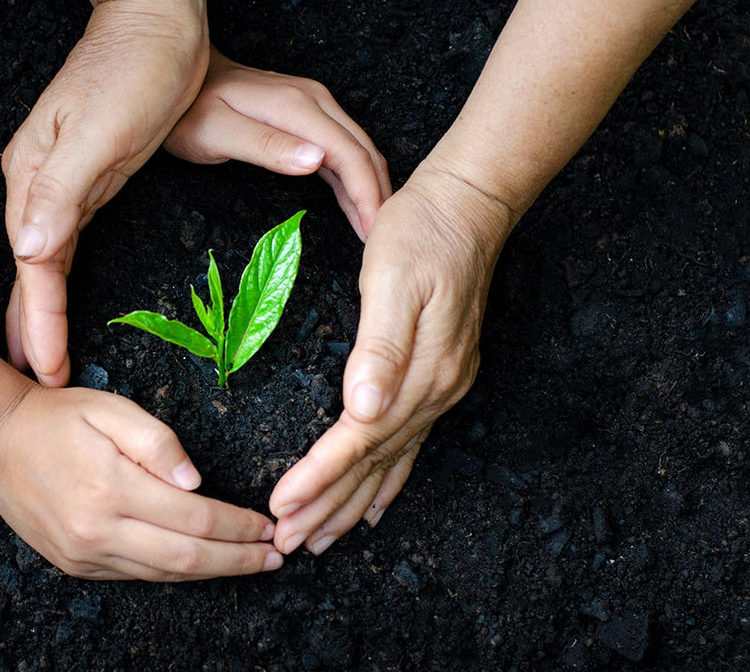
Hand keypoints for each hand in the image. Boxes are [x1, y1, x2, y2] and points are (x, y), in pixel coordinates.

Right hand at [0, 385, 281, 579]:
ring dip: (212, 571)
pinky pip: (137, 575)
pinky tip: (201, 561)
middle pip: (186, 559)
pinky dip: (174, 571)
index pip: (195, 518)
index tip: (268, 525)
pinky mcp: (74, 564)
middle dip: (238, 560)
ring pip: (163, 574)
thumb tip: (198, 483)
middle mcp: (97, 531)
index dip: (238, 527)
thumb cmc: (58, 416)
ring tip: (250, 562)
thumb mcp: (112, 410)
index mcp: (111, 490)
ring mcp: (83, 554)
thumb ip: (160, 443)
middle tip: (276, 556)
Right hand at [2, 0, 207, 386]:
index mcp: (36, 173)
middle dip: (31, 325)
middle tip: (39, 380)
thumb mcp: (101, 131)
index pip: (33, 264)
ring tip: (41, 357)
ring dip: (41, 307)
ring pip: (45, 257)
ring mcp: (60, 176)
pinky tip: (58, 297)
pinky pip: (66, 238)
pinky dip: (59, 277)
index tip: (45, 368)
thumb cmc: (137, 69)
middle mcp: (38, 179)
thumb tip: (28, 248)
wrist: (158, 21)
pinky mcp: (88, 173)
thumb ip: (61, 190)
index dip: (39, 319)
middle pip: (30, 266)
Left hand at [163, 48, 390, 239]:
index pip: (350, 154)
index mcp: (298, 107)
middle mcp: (314, 100)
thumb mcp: (218, 133)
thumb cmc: (190, 113)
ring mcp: (313, 105)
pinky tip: (357, 204)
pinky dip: (355, 179)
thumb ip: (267, 146)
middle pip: (364, 151)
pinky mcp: (308, 116)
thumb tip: (318, 160)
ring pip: (358, 150)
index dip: (368, 195)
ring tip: (375, 230)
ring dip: (371, 189)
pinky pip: (342, 149)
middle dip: (379, 196)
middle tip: (382, 241)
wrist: (179, 81)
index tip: (374, 232)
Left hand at [267, 165, 515, 554]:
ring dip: (353, 504)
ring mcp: (444, 388)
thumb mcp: (394, 278)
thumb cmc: (422, 233)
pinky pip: (412, 446)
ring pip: (391, 463)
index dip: (319, 475)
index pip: (360, 439)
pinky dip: (389, 481)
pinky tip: (375, 505)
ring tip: (319, 539)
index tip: (280, 505)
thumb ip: (380, 346)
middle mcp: (437, 390)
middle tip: (284, 542)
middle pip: (374, 463)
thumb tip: (363, 408)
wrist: (469, 207)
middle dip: (328, 505)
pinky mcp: (441, 378)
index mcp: (422, 371)